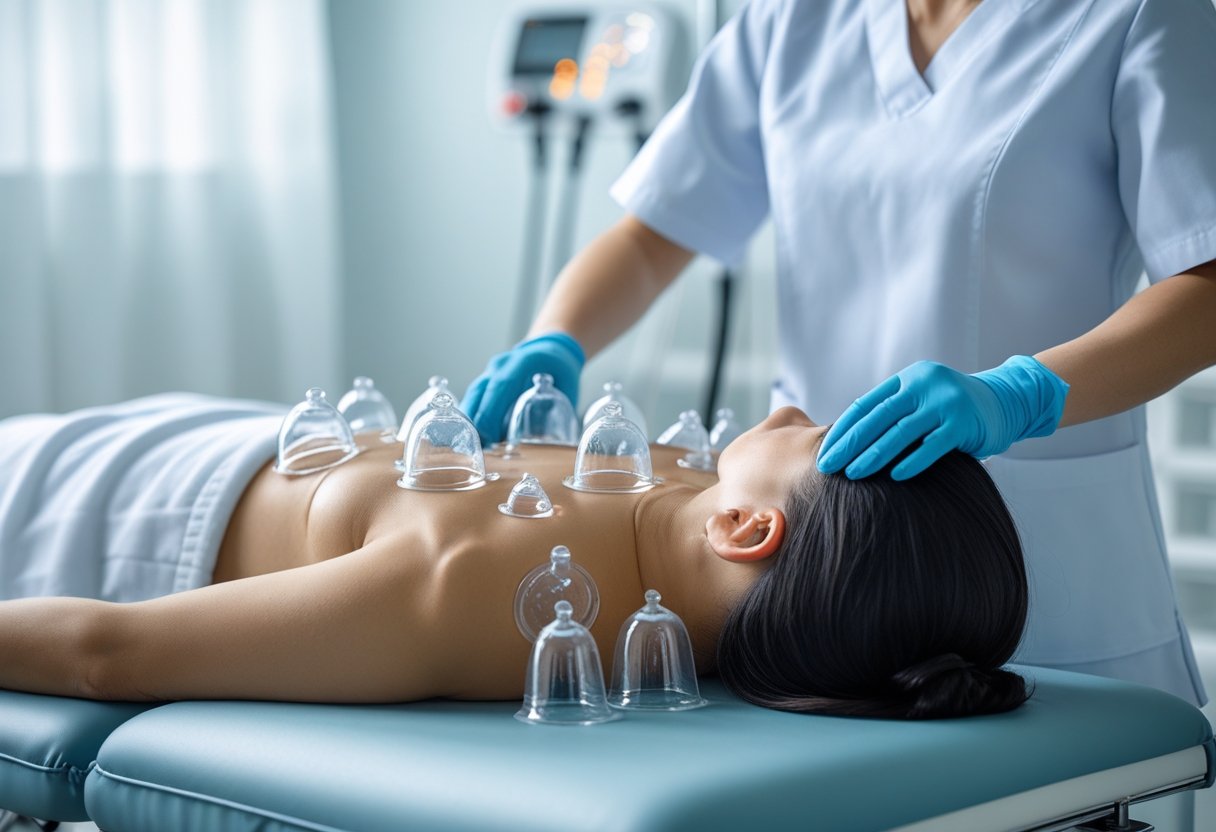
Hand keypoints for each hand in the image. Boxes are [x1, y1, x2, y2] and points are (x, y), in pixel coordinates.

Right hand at [461, 332, 584, 443]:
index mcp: (524, 361)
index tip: (488, 435)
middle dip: (476, 420)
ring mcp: (491, 371)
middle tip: (478, 449)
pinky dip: (472, 418)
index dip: (491, 411)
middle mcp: (502, 364)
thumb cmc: (559, 368)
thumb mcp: (566, 387)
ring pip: (473, 395)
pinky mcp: (485, 382)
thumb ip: (557, 411)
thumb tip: (550, 443)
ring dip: (470, 421)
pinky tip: (474, 437)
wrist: (550, 349)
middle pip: (480, 391)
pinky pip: (474, 399)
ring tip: (474, 448)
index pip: (502, 385)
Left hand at [815, 355, 1068, 479]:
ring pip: (901, 432)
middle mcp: (924, 385)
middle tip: (827, 466)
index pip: (866, 405)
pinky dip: (913, 461)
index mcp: (908, 380)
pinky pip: (933, 445)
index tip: (824, 452)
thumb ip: (893, 415)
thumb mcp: (921, 402)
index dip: (843, 429)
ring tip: (852, 474)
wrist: (1005, 402)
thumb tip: (847, 443)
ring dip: (873, 455)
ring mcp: (946, 402)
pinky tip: (895, 477)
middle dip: (850, 444)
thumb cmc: (952, 410)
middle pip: (878, 417)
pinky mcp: (965, 422)